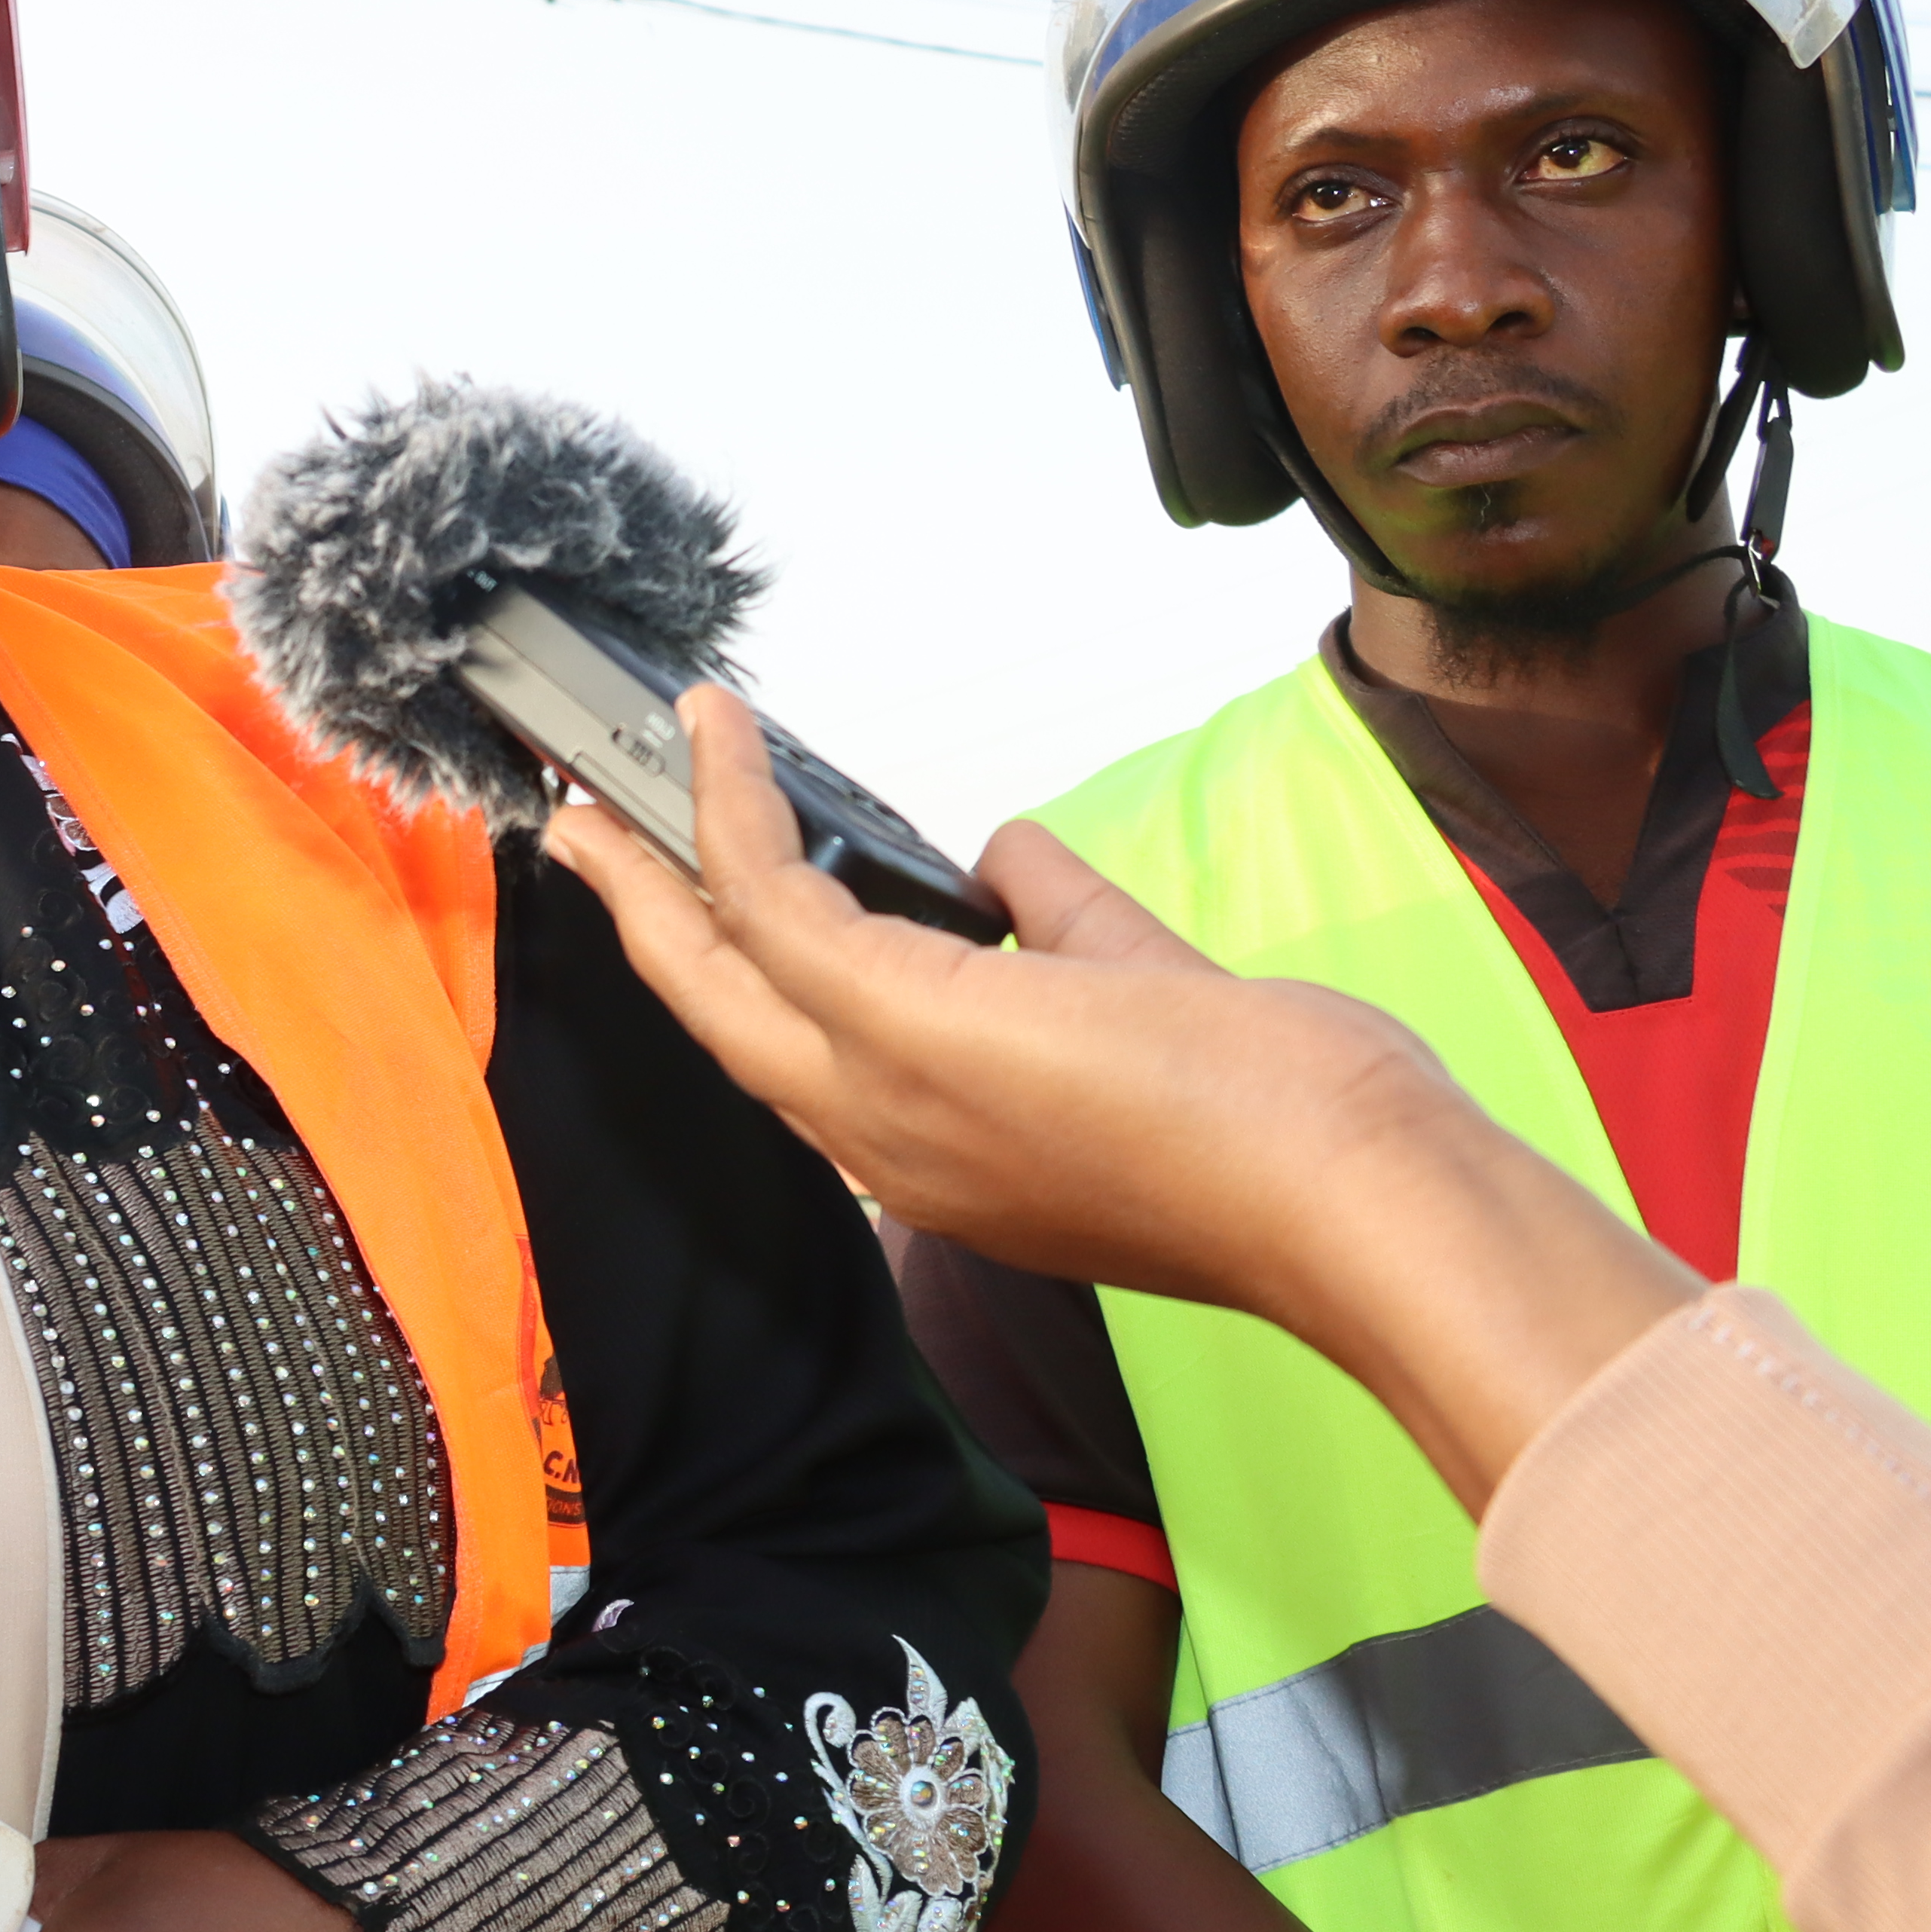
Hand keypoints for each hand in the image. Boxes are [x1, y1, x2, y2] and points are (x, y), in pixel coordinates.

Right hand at [540, 691, 1693, 1509]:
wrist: (1342, 1195)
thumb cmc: (1277, 1129)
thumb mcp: (1137, 997)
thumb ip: (1061, 923)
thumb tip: (1004, 857)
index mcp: (941, 1154)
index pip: (804, 1059)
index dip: (736, 971)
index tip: (697, 904)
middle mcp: (882, 1143)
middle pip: (714, 1016)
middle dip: (639, 917)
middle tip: (587, 837)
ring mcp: (877, 1092)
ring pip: (710, 964)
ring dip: (654, 857)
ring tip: (616, 782)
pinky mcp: (897, 1021)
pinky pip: (769, 893)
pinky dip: (733, 802)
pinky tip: (727, 736)